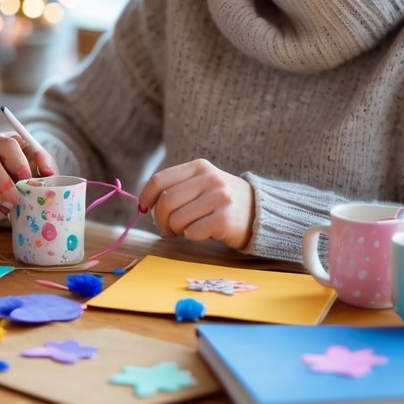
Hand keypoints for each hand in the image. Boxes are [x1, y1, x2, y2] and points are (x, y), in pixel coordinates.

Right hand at [0, 132, 56, 218]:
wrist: (8, 183)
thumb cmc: (24, 169)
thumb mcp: (37, 164)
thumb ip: (45, 164)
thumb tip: (48, 172)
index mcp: (4, 141)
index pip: (7, 144)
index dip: (16, 161)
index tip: (26, 177)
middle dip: (2, 180)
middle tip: (15, 197)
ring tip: (6, 206)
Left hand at [138, 159, 253, 249]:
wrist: (259, 213)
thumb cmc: (221, 201)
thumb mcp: (203, 184)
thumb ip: (177, 187)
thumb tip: (144, 204)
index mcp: (199, 167)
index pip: (160, 180)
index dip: (146, 197)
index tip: (144, 208)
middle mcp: (209, 179)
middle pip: (166, 202)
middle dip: (159, 219)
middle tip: (165, 228)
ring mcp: (219, 199)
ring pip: (177, 219)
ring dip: (175, 230)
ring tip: (184, 230)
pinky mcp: (224, 220)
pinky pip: (192, 232)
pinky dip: (191, 236)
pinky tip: (202, 232)